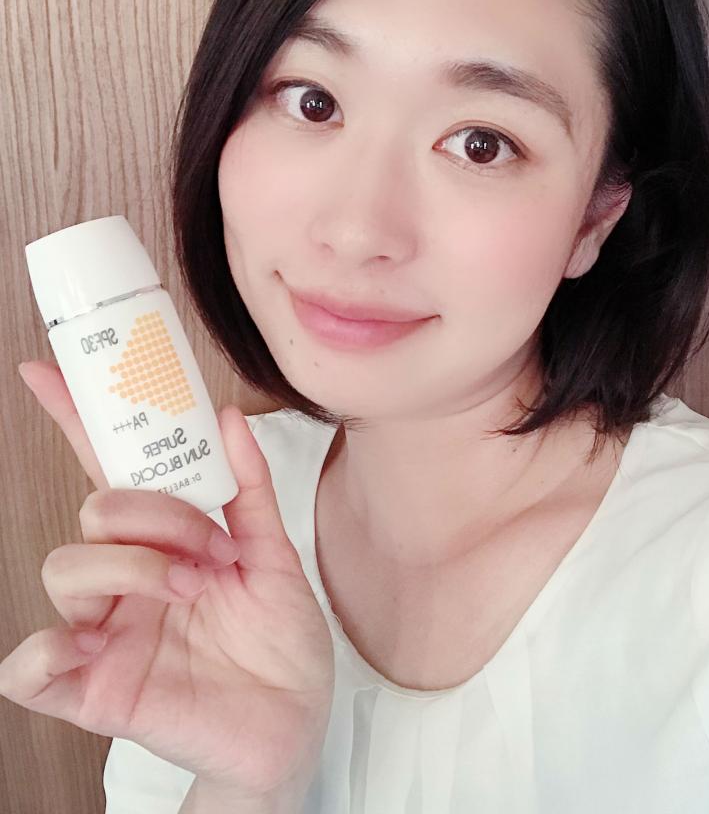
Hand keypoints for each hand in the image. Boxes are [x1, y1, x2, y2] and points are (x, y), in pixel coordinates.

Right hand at [0, 360, 334, 796]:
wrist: (298, 721)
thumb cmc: (280, 642)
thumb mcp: (276, 557)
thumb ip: (248, 491)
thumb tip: (229, 419)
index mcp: (165, 541)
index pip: (109, 471)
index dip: (76, 420)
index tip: (46, 371)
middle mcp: (127, 579)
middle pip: (96, 511)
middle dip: (157, 518)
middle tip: (210, 553)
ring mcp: (107, 632)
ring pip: (64, 569)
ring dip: (132, 568)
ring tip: (189, 592)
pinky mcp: (95, 689)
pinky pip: (27, 667)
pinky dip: (44, 650)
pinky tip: (91, 645)